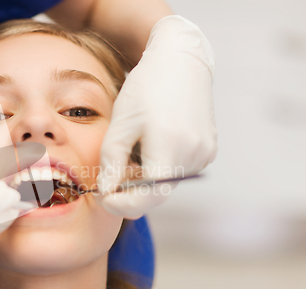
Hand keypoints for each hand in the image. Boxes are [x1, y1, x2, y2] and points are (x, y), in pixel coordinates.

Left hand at [98, 15, 216, 217]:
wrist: (181, 61)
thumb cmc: (145, 88)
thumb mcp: (120, 123)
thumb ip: (112, 162)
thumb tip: (106, 192)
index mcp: (170, 146)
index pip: (148, 198)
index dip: (121, 204)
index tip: (102, 198)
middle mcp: (194, 154)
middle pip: (157, 194)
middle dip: (130, 192)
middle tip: (109, 178)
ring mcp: (205, 153)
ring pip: (166, 184)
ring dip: (144, 179)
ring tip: (133, 150)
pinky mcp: (209, 150)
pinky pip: (178, 171)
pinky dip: (159, 168)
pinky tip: (152, 144)